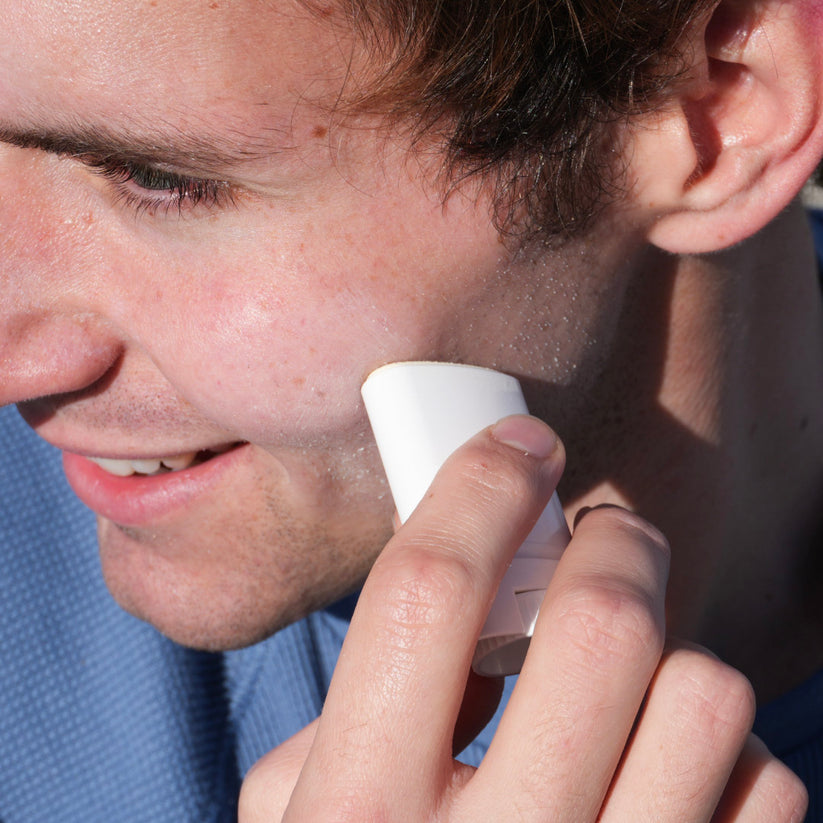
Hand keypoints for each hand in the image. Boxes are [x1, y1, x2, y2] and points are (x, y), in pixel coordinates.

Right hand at [239, 415, 807, 821]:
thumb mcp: (305, 821)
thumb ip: (350, 722)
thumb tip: (452, 625)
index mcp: (358, 815)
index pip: (425, 591)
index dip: (477, 487)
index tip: (516, 445)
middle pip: (599, 621)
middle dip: (611, 541)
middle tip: (601, 535)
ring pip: (705, 692)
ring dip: (672, 657)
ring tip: (633, 679)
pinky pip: (770, 785)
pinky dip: (732, 754)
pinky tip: (674, 779)